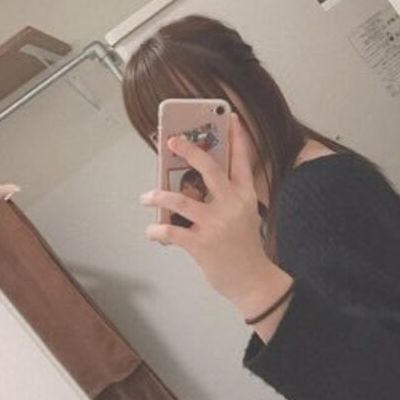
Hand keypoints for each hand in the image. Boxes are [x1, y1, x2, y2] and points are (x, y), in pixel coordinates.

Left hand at [140, 114, 290, 318]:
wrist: (253, 281)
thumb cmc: (245, 249)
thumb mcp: (245, 217)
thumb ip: (228, 198)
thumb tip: (195, 184)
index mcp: (245, 197)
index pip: (242, 161)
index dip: (238, 138)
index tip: (232, 119)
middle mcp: (231, 206)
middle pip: (209, 169)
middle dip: (189, 151)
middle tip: (172, 141)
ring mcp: (216, 224)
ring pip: (181, 199)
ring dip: (158, 195)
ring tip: (146, 196)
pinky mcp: (202, 244)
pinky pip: (171, 231)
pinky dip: (157, 229)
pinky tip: (152, 229)